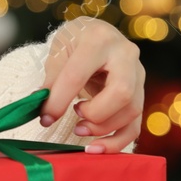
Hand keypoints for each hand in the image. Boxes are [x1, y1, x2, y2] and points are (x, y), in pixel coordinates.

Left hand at [39, 17, 143, 152]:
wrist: (95, 34)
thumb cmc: (74, 42)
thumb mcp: (59, 52)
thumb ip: (51, 81)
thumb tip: (40, 110)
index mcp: (98, 39)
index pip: (78, 75)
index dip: (59, 100)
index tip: (45, 117)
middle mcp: (125, 54)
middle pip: (122, 93)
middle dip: (95, 113)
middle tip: (75, 115)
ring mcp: (138, 73)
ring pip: (131, 110)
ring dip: (103, 128)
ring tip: (79, 128)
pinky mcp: (140, 92)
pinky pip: (135, 124)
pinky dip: (117, 141)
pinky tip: (97, 147)